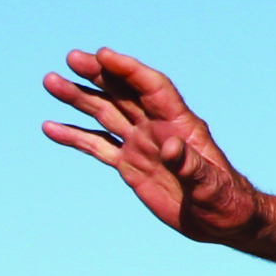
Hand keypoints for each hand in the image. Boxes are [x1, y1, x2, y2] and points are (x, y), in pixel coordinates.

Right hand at [41, 47, 267, 242]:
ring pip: (105, 113)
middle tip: (71, 58)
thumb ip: (192, 167)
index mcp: (181, 124)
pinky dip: (74, 136)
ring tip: (50, 81)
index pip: (152, 87)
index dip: (129, 69)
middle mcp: (157, 127)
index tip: (103, 55)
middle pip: (124, 92)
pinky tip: (49, 127)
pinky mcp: (130, 166)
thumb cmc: (226, 200)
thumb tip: (171, 147)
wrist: (222, 220)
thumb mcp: (212, 186)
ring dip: (79, 98)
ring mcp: (141, 145)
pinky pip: (97, 146)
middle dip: (99, 73)